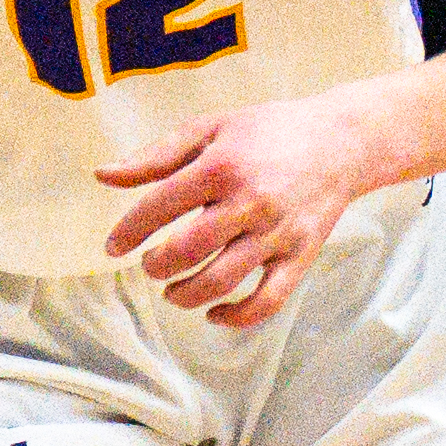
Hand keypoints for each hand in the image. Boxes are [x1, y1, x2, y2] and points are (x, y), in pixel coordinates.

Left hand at [99, 89, 390, 324]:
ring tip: (174, 290)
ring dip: (186, 295)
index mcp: (221, 167)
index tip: (113, 247)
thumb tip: (102, 175)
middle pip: (187, 250)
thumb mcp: (211, 128)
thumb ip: (155, 156)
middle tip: (151, 265)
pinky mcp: (301, 256)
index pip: (158, 208)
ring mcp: (278, 233)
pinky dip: (237, 317)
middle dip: (156, 266)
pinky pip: (268, 300)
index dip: (127, 232)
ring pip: (222, 281)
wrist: (343, 141)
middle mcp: (249, 203)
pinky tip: (214, 313)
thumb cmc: (269, 131)